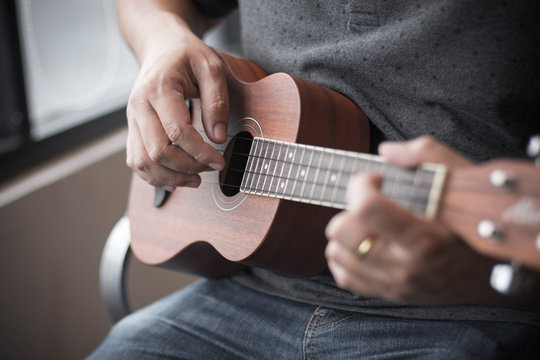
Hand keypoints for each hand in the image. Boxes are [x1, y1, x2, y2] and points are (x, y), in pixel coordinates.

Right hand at [125, 12, 227, 189]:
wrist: (161, 46)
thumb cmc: (188, 55)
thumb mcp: (211, 67)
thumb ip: (217, 101)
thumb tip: (218, 137)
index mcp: (158, 88)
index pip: (177, 132)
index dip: (200, 152)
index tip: (220, 161)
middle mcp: (139, 105)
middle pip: (157, 151)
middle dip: (187, 167)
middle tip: (211, 169)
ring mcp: (132, 118)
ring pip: (142, 162)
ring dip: (170, 177)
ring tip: (195, 180)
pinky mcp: (132, 128)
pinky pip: (136, 161)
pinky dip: (154, 176)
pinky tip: (175, 179)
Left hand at [325, 137, 522, 303]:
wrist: (496, 271)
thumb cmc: (480, 224)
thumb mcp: (463, 181)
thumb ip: (425, 156)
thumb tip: (385, 151)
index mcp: (423, 237)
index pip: (365, 208)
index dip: (361, 185)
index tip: (376, 180)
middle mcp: (404, 266)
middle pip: (341, 231)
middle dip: (350, 207)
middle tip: (372, 202)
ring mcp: (394, 284)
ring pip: (336, 254)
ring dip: (346, 233)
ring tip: (370, 224)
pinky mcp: (389, 294)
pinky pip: (344, 277)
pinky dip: (346, 258)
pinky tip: (366, 245)